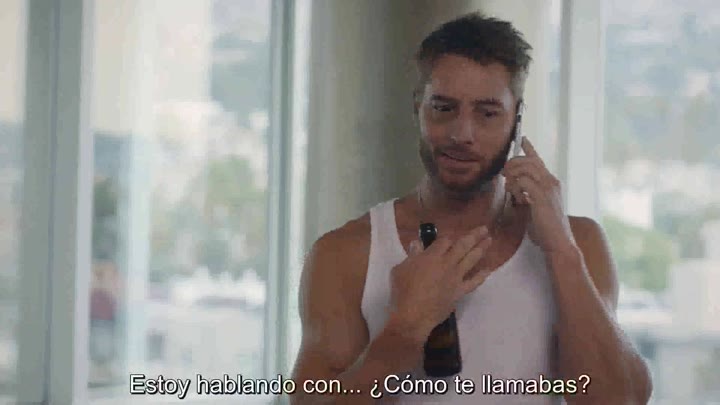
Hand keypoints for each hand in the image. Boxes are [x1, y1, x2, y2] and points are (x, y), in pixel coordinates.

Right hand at [389, 226, 492, 340]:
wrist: (413, 315)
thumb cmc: (402, 291)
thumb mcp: (400, 269)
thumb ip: (411, 256)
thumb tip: (416, 244)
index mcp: (432, 256)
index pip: (444, 241)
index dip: (448, 238)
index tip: (450, 238)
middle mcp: (447, 263)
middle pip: (463, 246)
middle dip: (474, 236)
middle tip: (484, 229)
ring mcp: (455, 278)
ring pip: (471, 260)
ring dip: (481, 249)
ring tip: (489, 240)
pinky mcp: (459, 292)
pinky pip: (473, 282)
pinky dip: (482, 276)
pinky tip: (488, 269)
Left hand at [501, 137, 576, 254]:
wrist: (559, 242)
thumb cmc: (546, 228)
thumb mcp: (536, 207)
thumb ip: (529, 195)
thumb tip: (517, 189)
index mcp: (551, 183)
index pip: (538, 160)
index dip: (529, 148)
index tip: (522, 138)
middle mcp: (551, 182)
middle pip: (529, 160)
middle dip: (513, 163)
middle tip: (505, 174)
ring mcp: (548, 189)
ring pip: (526, 167)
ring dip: (513, 174)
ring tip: (509, 186)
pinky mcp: (542, 198)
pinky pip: (523, 182)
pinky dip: (515, 187)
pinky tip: (516, 197)